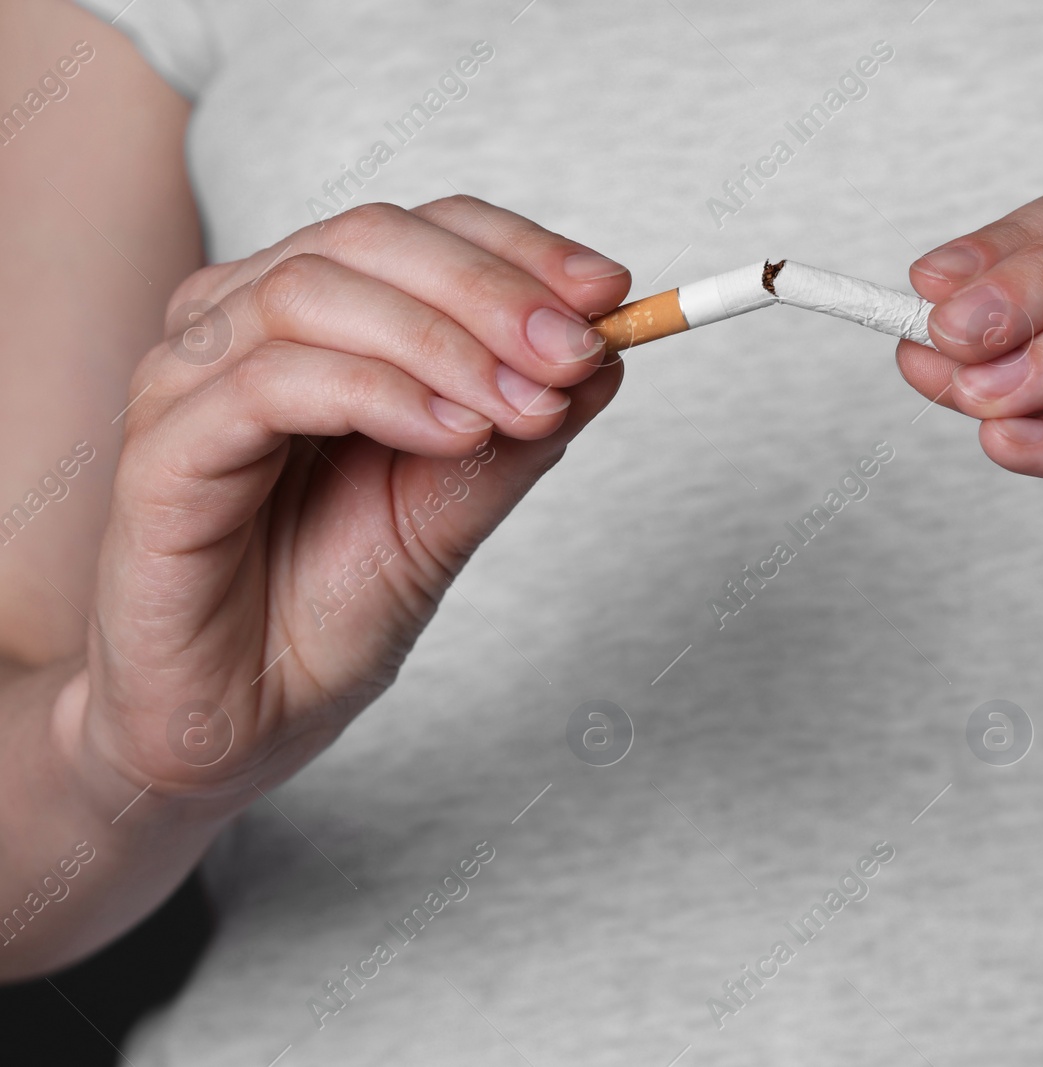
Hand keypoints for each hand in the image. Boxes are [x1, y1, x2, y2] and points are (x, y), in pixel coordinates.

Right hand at [61, 196, 627, 811]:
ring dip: (446, 343)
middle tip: (577, 349)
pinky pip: (269, 385)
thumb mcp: (454, 507)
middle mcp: (238, 326)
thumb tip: (607, 354)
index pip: (420, 230)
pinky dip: (378, 394)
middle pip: (369, 239)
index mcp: (311, 319)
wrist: (239, 722)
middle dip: (493, 290)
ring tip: (528, 407)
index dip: (520, 249)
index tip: (611, 290)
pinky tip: (454, 433)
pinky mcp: (161, 454)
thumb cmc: (328, 607)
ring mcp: (187, 381)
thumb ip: (519, 431)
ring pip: (315, 294)